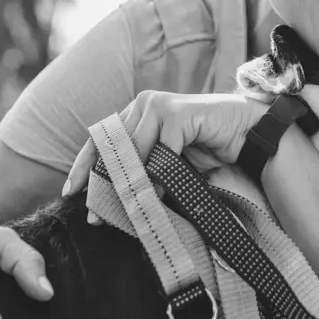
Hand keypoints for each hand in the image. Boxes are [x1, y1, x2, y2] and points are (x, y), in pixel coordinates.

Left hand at [63, 91, 266, 196]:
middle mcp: (143, 104)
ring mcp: (159, 105)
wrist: (247, 134)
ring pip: (132, 151)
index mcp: (136, 112)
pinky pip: (159, 152)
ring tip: (126, 213)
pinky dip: (157, 178)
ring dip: (129, 185)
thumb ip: (142, 172)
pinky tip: (157, 198)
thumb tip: (111, 201)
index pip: (100, 138)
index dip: (84, 165)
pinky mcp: (177, 113)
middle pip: (111, 147)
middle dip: (103, 184)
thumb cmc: (208, 149)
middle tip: (96, 215)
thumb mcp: (167, 163)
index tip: (70, 192)